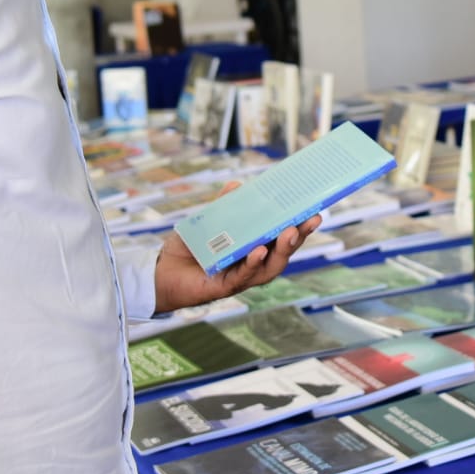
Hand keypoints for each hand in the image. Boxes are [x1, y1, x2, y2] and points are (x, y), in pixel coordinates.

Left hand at [153, 183, 320, 313]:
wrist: (159, 273)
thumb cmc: (187, 250)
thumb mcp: (206, 222)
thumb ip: (222, 206)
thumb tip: (237, 186)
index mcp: (253, 248)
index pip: (281, 238)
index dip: (299, 226)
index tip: (315, 210)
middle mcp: (252, 265)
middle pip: (283, 253)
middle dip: (299, 237)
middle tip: (311, 219)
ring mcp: (240, 278)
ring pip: (269, 268)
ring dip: (282, 250)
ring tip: (291, 233)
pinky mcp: (224, 287)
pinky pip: (243, 276)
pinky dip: (253, 263)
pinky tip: (259, 250)